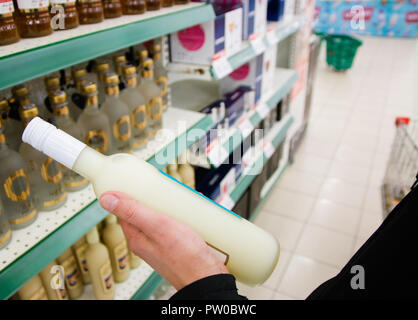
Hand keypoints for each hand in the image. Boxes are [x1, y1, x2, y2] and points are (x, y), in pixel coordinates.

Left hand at [99, 191, 228, 289]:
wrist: (207, 278)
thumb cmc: (185, 257)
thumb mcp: (157, 226)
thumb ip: (133, 212)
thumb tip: (107, 199)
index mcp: (137, 238)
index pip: (125, 210)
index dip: (130, 195)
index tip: (138, 183)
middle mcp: (148, 242)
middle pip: (145, 213)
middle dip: (154, 200)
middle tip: (164, 190)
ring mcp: (163, 245)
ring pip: (161, 219)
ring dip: (170, 208)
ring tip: (180, 201)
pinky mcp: (178, 246)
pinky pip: (175, 226)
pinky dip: (181, 217)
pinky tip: (190, 214)